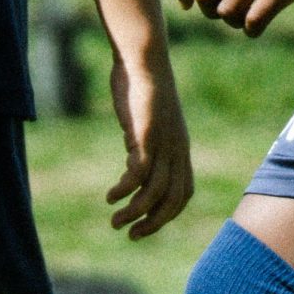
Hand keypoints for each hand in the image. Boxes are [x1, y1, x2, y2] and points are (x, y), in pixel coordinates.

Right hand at [104, 45, 191, 238]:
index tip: (145, 225)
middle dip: (153, 222)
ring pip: (155, 191)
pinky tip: (111, 196)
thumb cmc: (141, 87)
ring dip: (135, 211)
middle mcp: (177, 150)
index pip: (182, 193)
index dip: (166, 214)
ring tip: (115, 221)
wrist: (143, 59)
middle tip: (130, 234)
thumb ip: (143, 142)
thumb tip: (132, 158)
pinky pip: (139, 172)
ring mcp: (164, 143)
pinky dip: (126, 189)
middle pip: (172, 199)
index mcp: (180, 148)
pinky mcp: (148, 135)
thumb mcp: (146, 122)